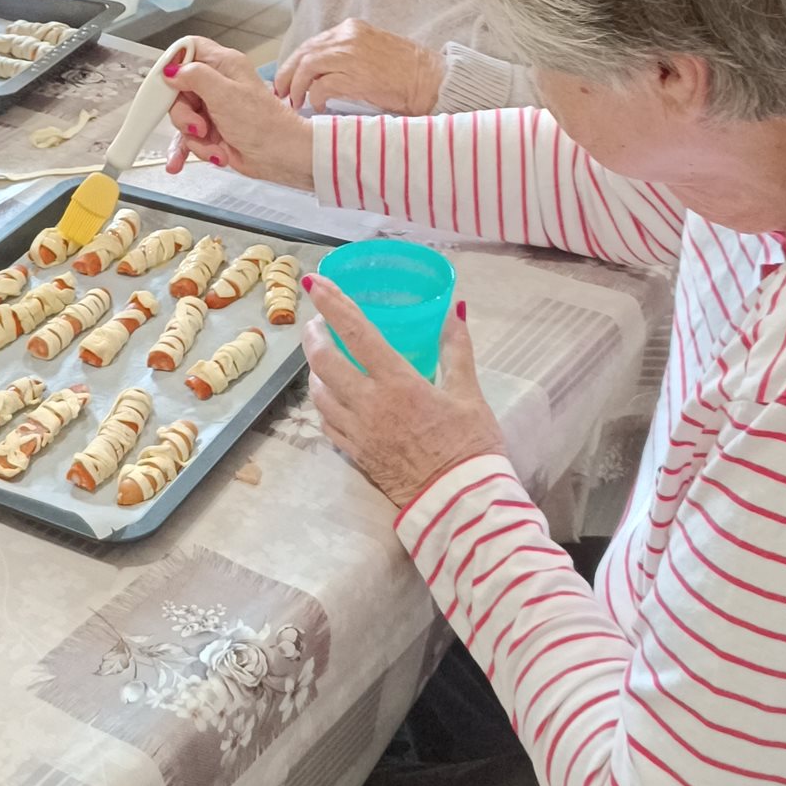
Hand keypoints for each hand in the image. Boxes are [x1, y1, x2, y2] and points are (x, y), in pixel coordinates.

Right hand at [162, 38, 313, 188]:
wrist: (280, 157)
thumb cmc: (265, 125)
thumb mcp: (225, 94)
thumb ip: (195, 77)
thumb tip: (172, 70)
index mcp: (224, 65)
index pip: (189, 50)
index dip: (174, 63)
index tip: (166, 83)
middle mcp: (218, 84)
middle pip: (178, 89)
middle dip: (183, 114)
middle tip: (198, 125)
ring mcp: (214, 108)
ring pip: (182, 117)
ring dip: (192, 137)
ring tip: (211, 143)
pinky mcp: (212, 131)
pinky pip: (188, 138)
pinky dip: (186, 150)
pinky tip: (178, 162)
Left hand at [275, 20, 445, 117]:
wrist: (431, 80)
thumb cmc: (406, 72)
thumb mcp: (373, 51)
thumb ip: (346, 56)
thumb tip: (318, 75)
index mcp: (352, 29)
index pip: (312, 44)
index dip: (295, 63)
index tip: (287, 79)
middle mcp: (348, 37)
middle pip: (304, 53)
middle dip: (288, 75)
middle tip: (282, 93)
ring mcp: (351, 55)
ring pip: (308, 67)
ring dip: (297, 88)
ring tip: (296, 103)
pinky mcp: (356, 76)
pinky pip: (322, 86)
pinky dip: (315, 97)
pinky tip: (317, 107)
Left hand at [302, 279, 503, 511]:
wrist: (461, 504)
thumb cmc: (471, 447)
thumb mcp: (470, 393)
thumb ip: (457, 349)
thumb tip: (455, 310)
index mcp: (398, 383)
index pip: (355, 332)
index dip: (332, 303)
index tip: (314, 281)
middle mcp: (369, 404)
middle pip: (323, 360)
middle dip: (314, 335)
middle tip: (318, 322)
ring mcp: (358, 432)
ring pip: (318, 393)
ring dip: (315, 370)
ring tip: (325, 357)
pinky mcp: (356, 455)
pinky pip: (326, 423)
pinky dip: (323, 403)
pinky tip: (333, 397)